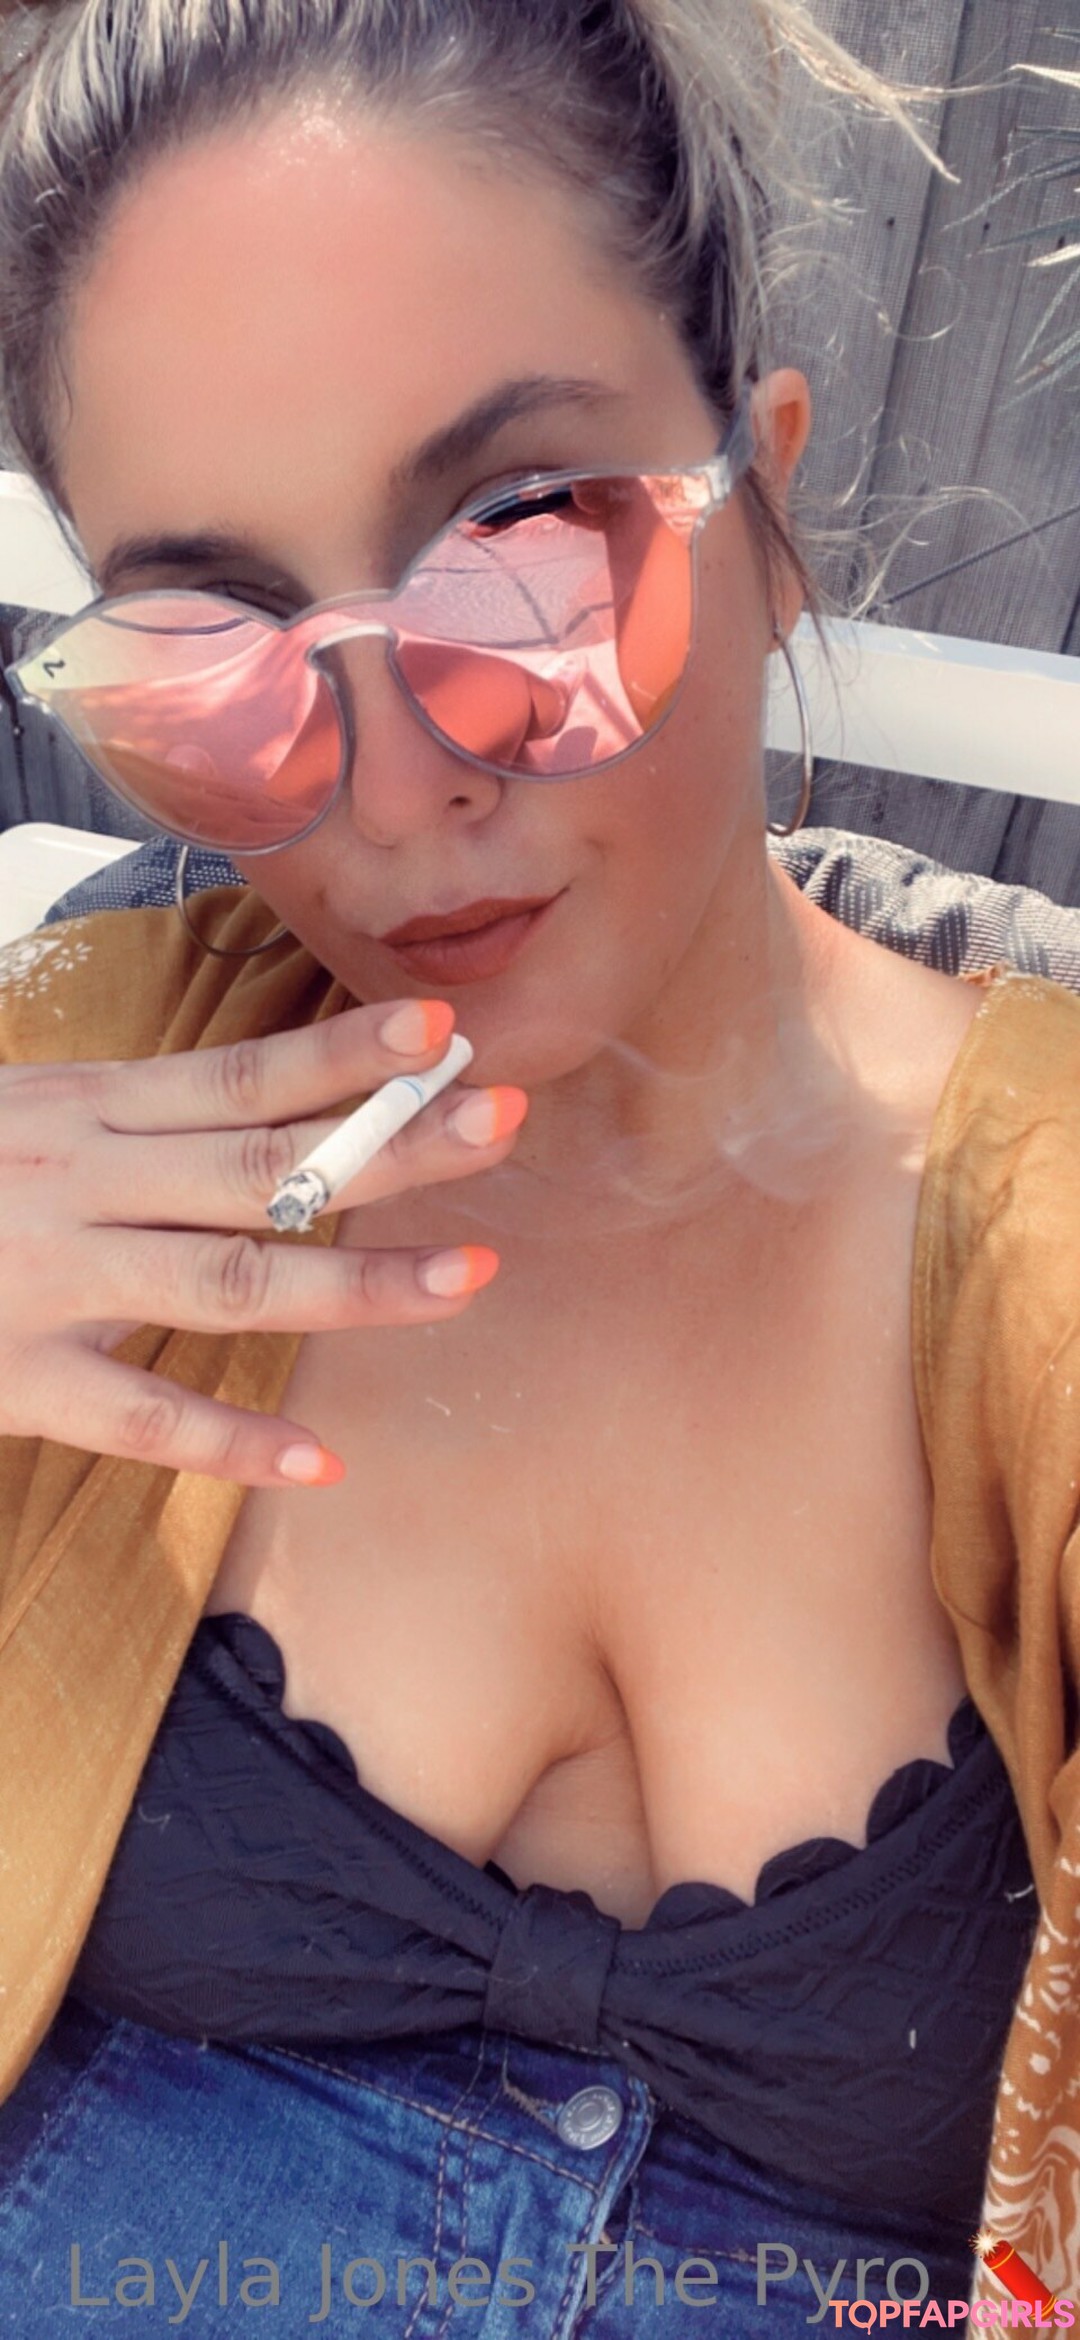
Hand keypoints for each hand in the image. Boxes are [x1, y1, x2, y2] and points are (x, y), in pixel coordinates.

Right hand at [0, 1000, 525, 1485]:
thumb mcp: (22, 1112)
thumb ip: (124, 1117)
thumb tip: (255, 1104)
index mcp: (82, 1108)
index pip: (239, 1075)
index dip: (344, 1053)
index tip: (444, 1027)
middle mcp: (78, 1179)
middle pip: (264, 1163)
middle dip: (391, 1145)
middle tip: (502, 1123)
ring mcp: (50, 1278)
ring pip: (229, 1279)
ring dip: (357, 1281)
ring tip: (468, 1276)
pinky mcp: (16, 1375)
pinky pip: (138, 1415)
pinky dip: (230, 1440)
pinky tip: (318, 1459)